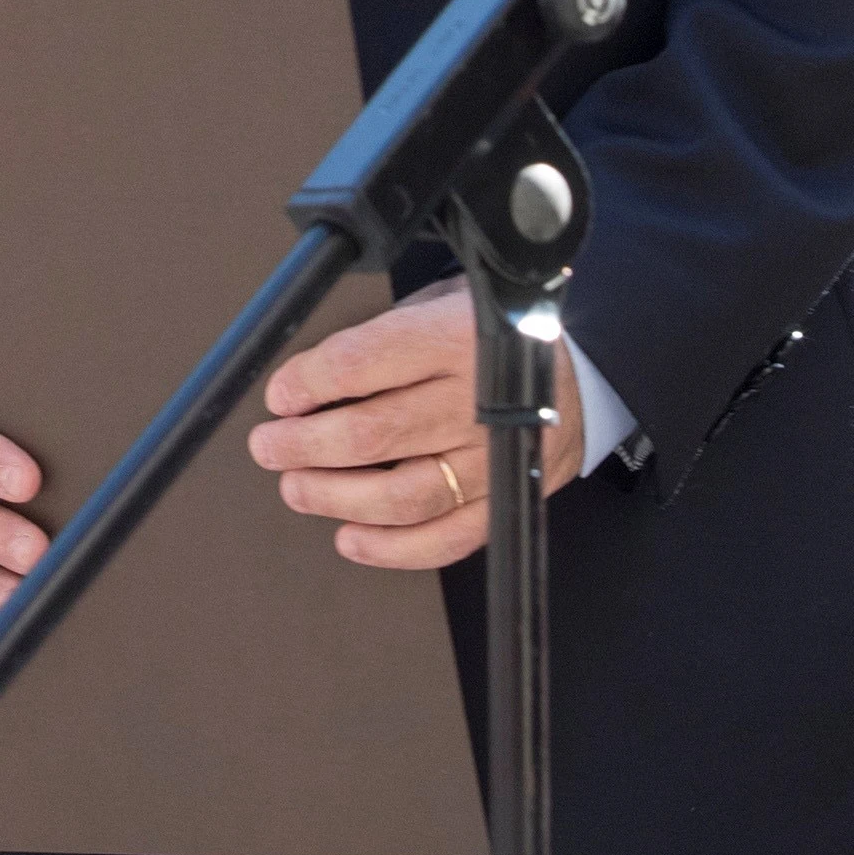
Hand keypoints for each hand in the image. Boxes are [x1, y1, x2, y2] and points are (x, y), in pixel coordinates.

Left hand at [251, 277, 586, 570]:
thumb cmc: (490, 335)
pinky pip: (444, 540)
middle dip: (304, 446)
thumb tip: (300, 386)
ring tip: (297, 489)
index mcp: (454, 336)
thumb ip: (378, 341)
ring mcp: (495, 458)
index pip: (360, 363)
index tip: (278, 396)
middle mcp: (477, 399)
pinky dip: (391, 549)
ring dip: (336, 499)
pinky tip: (350, 538)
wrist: (584, 367)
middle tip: (268, 448)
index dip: (306, 384)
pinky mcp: (507, 502)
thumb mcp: (437, 305)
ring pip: (403, 496)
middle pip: (373, 434)